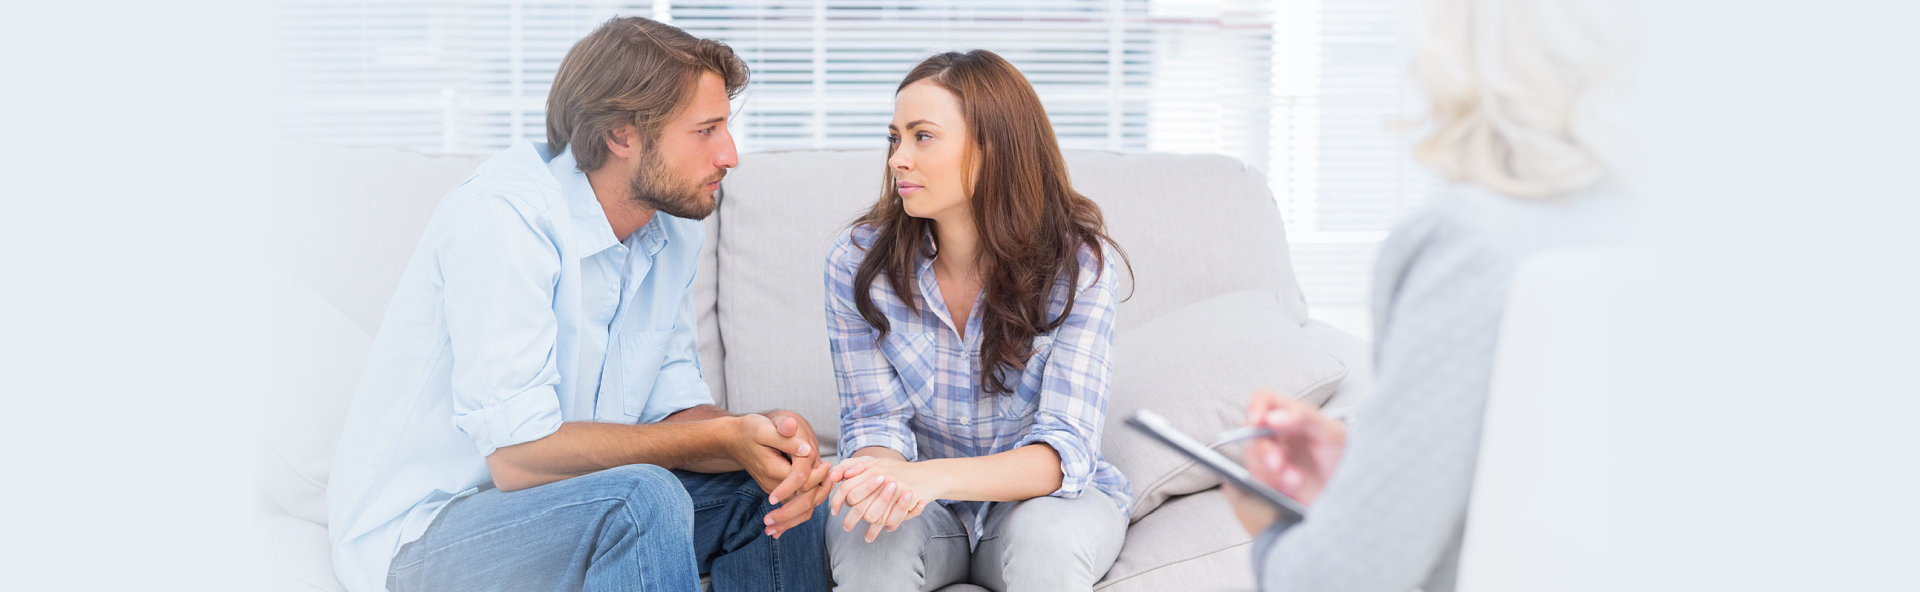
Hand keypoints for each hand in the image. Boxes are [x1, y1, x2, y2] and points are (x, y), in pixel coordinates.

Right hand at [727, 413, 822, 537]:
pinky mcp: (776, 489)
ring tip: (830, 480)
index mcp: (773, 470)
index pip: (802, 482)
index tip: (828, 463)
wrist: (733, 439)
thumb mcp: (765, 428)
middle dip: (822, 490)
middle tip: (833, 474)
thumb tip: (806, 448)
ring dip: (818, 497)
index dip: (819, 475)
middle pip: (804, 501)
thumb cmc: (749, 431)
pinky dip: (809, 500)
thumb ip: (785, 438)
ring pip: (800, 507)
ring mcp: (774, 489)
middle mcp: (773, 485)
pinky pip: (794, 503)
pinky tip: (822, 485)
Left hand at [826, 455, 932, 542]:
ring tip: (866, 537)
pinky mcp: (906, 498)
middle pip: (857, 504)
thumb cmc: (899, 470)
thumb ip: (854, 465)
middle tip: (846, 528)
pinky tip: (884, 532)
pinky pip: (891, 519)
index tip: (835, 511)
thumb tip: (835, 476)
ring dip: (869, 529)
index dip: (837, 501)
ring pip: (873, 515)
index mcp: (871, 468)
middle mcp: (881, 477)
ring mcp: (894, 488)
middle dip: (851, 519)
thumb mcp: (876, 463)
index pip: (847, 487)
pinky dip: (887, 528)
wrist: (929, 474)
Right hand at [1227, 390, 1347, 534]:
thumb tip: (1273, 416)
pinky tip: (1293, 488)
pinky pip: (1259, 480)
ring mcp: (1272, 458)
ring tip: (1294, 479)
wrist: (1349, 493)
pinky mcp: (1270, 481)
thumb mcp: (1332, 433)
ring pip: (1253, 459)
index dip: (1256, 406)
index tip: (1257, 421)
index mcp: (1292, 416)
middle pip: (1252, 433)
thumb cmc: (1344, 458)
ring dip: (1271, 471)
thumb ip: (1304, 417)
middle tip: (1278, 463)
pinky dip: (1274, 485)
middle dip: (1264, 450)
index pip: (1265, 400)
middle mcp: (1278, 435)